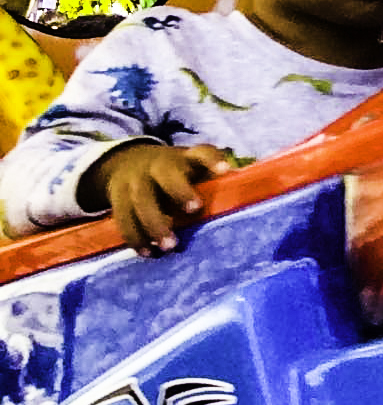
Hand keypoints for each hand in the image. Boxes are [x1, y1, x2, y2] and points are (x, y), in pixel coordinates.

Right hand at [84, 143, 230, 254]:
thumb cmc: (174, 172)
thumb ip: (212, 181)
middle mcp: (158, 165)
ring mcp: (135, 180)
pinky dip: (135, 236)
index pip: (202, 153)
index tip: (226, 171)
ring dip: (154, 224)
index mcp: (184, 157)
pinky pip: (123, 217)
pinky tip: (147, 252)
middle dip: (180, 191)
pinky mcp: (118, 197)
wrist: (125, 162)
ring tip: (168, 246)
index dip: (213, 160)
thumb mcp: (192, 167)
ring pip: (140, 199)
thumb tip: (242, 199)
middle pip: (167, 175)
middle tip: (195, 210)